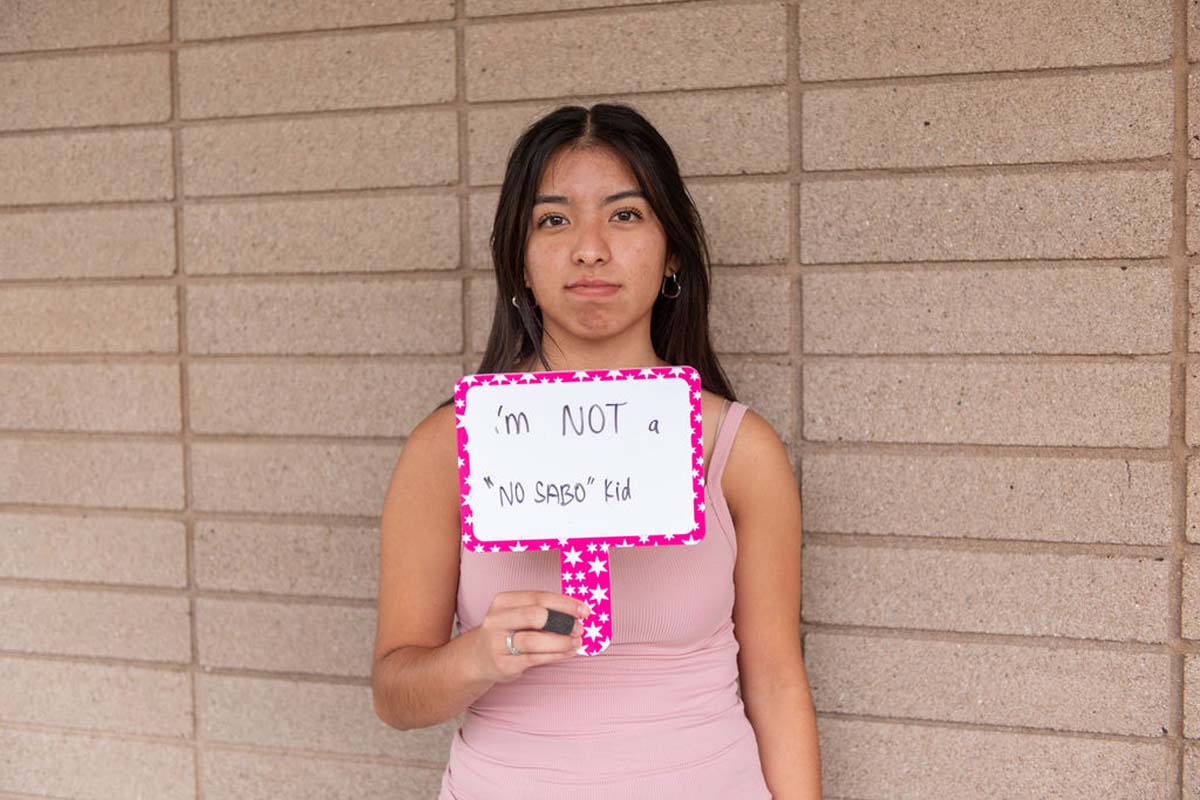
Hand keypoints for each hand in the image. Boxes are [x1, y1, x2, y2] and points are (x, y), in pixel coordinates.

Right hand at [470, 590, 588, 683]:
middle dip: (563, 622)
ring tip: (576, 642)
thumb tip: (577, 611)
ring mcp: (497, 643)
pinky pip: (534, 659)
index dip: (565, 603)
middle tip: (579, 628)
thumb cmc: (507, 632)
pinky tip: (567, 652)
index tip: (584, 610)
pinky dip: (555, 655)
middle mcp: (496, 620)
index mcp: (503, 601)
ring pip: (534, 640)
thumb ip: (541, 610)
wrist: (478, 658)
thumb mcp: (516, 614)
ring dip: (561, 641)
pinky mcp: (503, 664)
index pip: (538, 597)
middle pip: (535, 616)